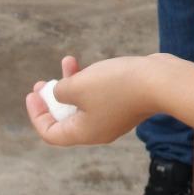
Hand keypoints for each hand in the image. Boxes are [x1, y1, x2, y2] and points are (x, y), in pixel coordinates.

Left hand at [26, 54, 167, 146]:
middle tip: (43, 82)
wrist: (160, 81)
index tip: (33, 93)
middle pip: (65, 119)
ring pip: (83, 103)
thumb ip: (60, 91)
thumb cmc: (117, 85)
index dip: (37, 115)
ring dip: (72, 83)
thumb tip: (60, 92)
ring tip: (67, 61)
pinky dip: (90, 81)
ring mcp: (113, 117)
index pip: (51, 133)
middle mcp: (98, 130)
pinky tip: (89, 63)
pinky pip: (99, 96)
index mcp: (84, 133)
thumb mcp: (78, 86)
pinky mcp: (125, 103)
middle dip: (52, 98)